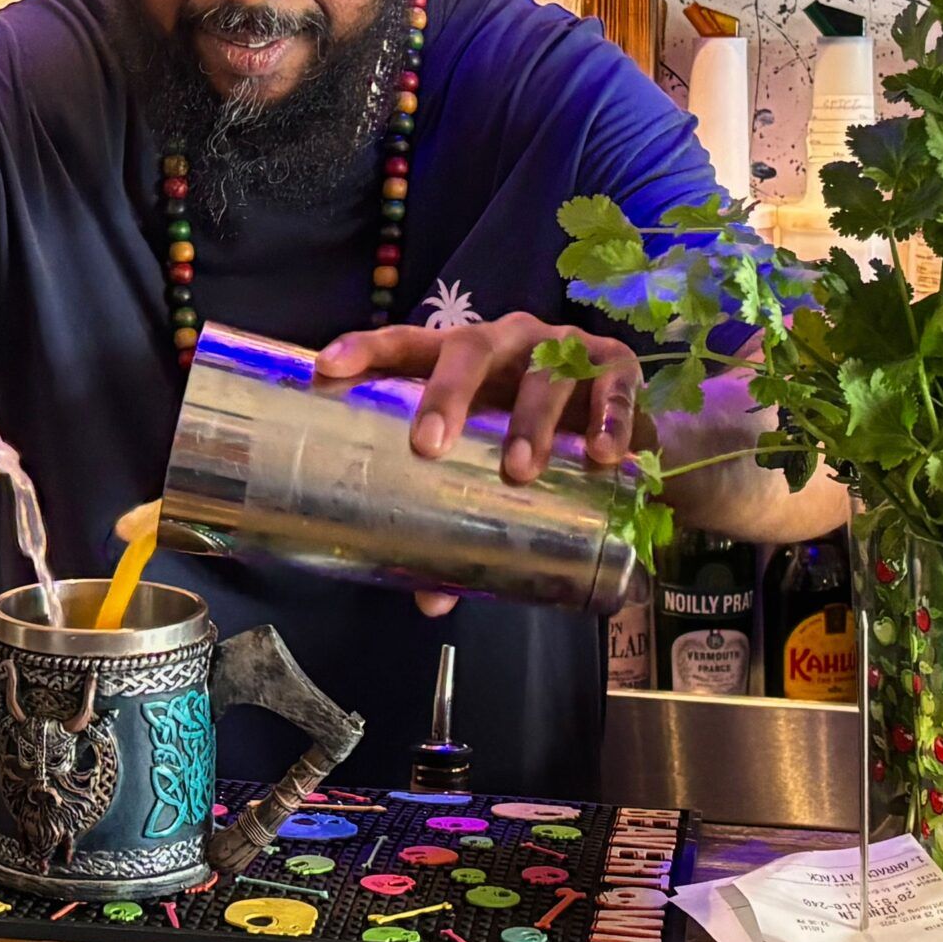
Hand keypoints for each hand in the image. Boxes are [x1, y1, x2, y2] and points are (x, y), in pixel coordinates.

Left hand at [314, 314, 645, 617]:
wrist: (613, 417)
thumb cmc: (524, 435)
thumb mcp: (489, 468)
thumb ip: (458, 521)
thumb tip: (431, 601)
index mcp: (458, 358)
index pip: (404, 344)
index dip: (365, 350)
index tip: (327, 369)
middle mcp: (505, 340)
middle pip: (469, 350)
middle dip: (446, 394)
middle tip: (429, 446)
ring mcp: (561, 347)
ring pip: (540, 372)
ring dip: (529, 420)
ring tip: (519, 471)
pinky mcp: (616, 365)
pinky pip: (613, 385)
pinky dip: (609, 418)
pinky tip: (602, 455)